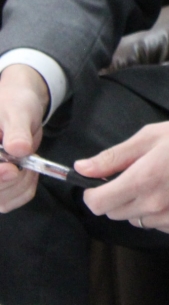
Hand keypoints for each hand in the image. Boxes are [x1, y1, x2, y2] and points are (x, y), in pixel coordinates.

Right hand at [0, 64, 49, 212]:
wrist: (21, 106)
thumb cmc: (15, 104)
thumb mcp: (17, 111)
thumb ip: (16, 131)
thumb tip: (18, 149)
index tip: (12, 169)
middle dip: (12, 180)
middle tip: (25, 161)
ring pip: (2, 200)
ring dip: (21, 184)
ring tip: (27, 160)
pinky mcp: (1, 186)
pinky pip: (12, 200)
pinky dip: (26, 188)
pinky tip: (29, 171)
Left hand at [77, 110, 168, 235]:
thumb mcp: (153, 136)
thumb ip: (114, 156)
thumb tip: (82, 168)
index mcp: (143, 180)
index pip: (97, 203)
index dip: (94, 192)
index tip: (103, 183)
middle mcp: (155, 205)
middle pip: (114, 213)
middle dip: (118, 196)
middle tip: (141, 175)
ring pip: (138, 220)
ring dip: (141, 206)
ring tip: (165, 183)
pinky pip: (161, 226)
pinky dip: (163, 213)